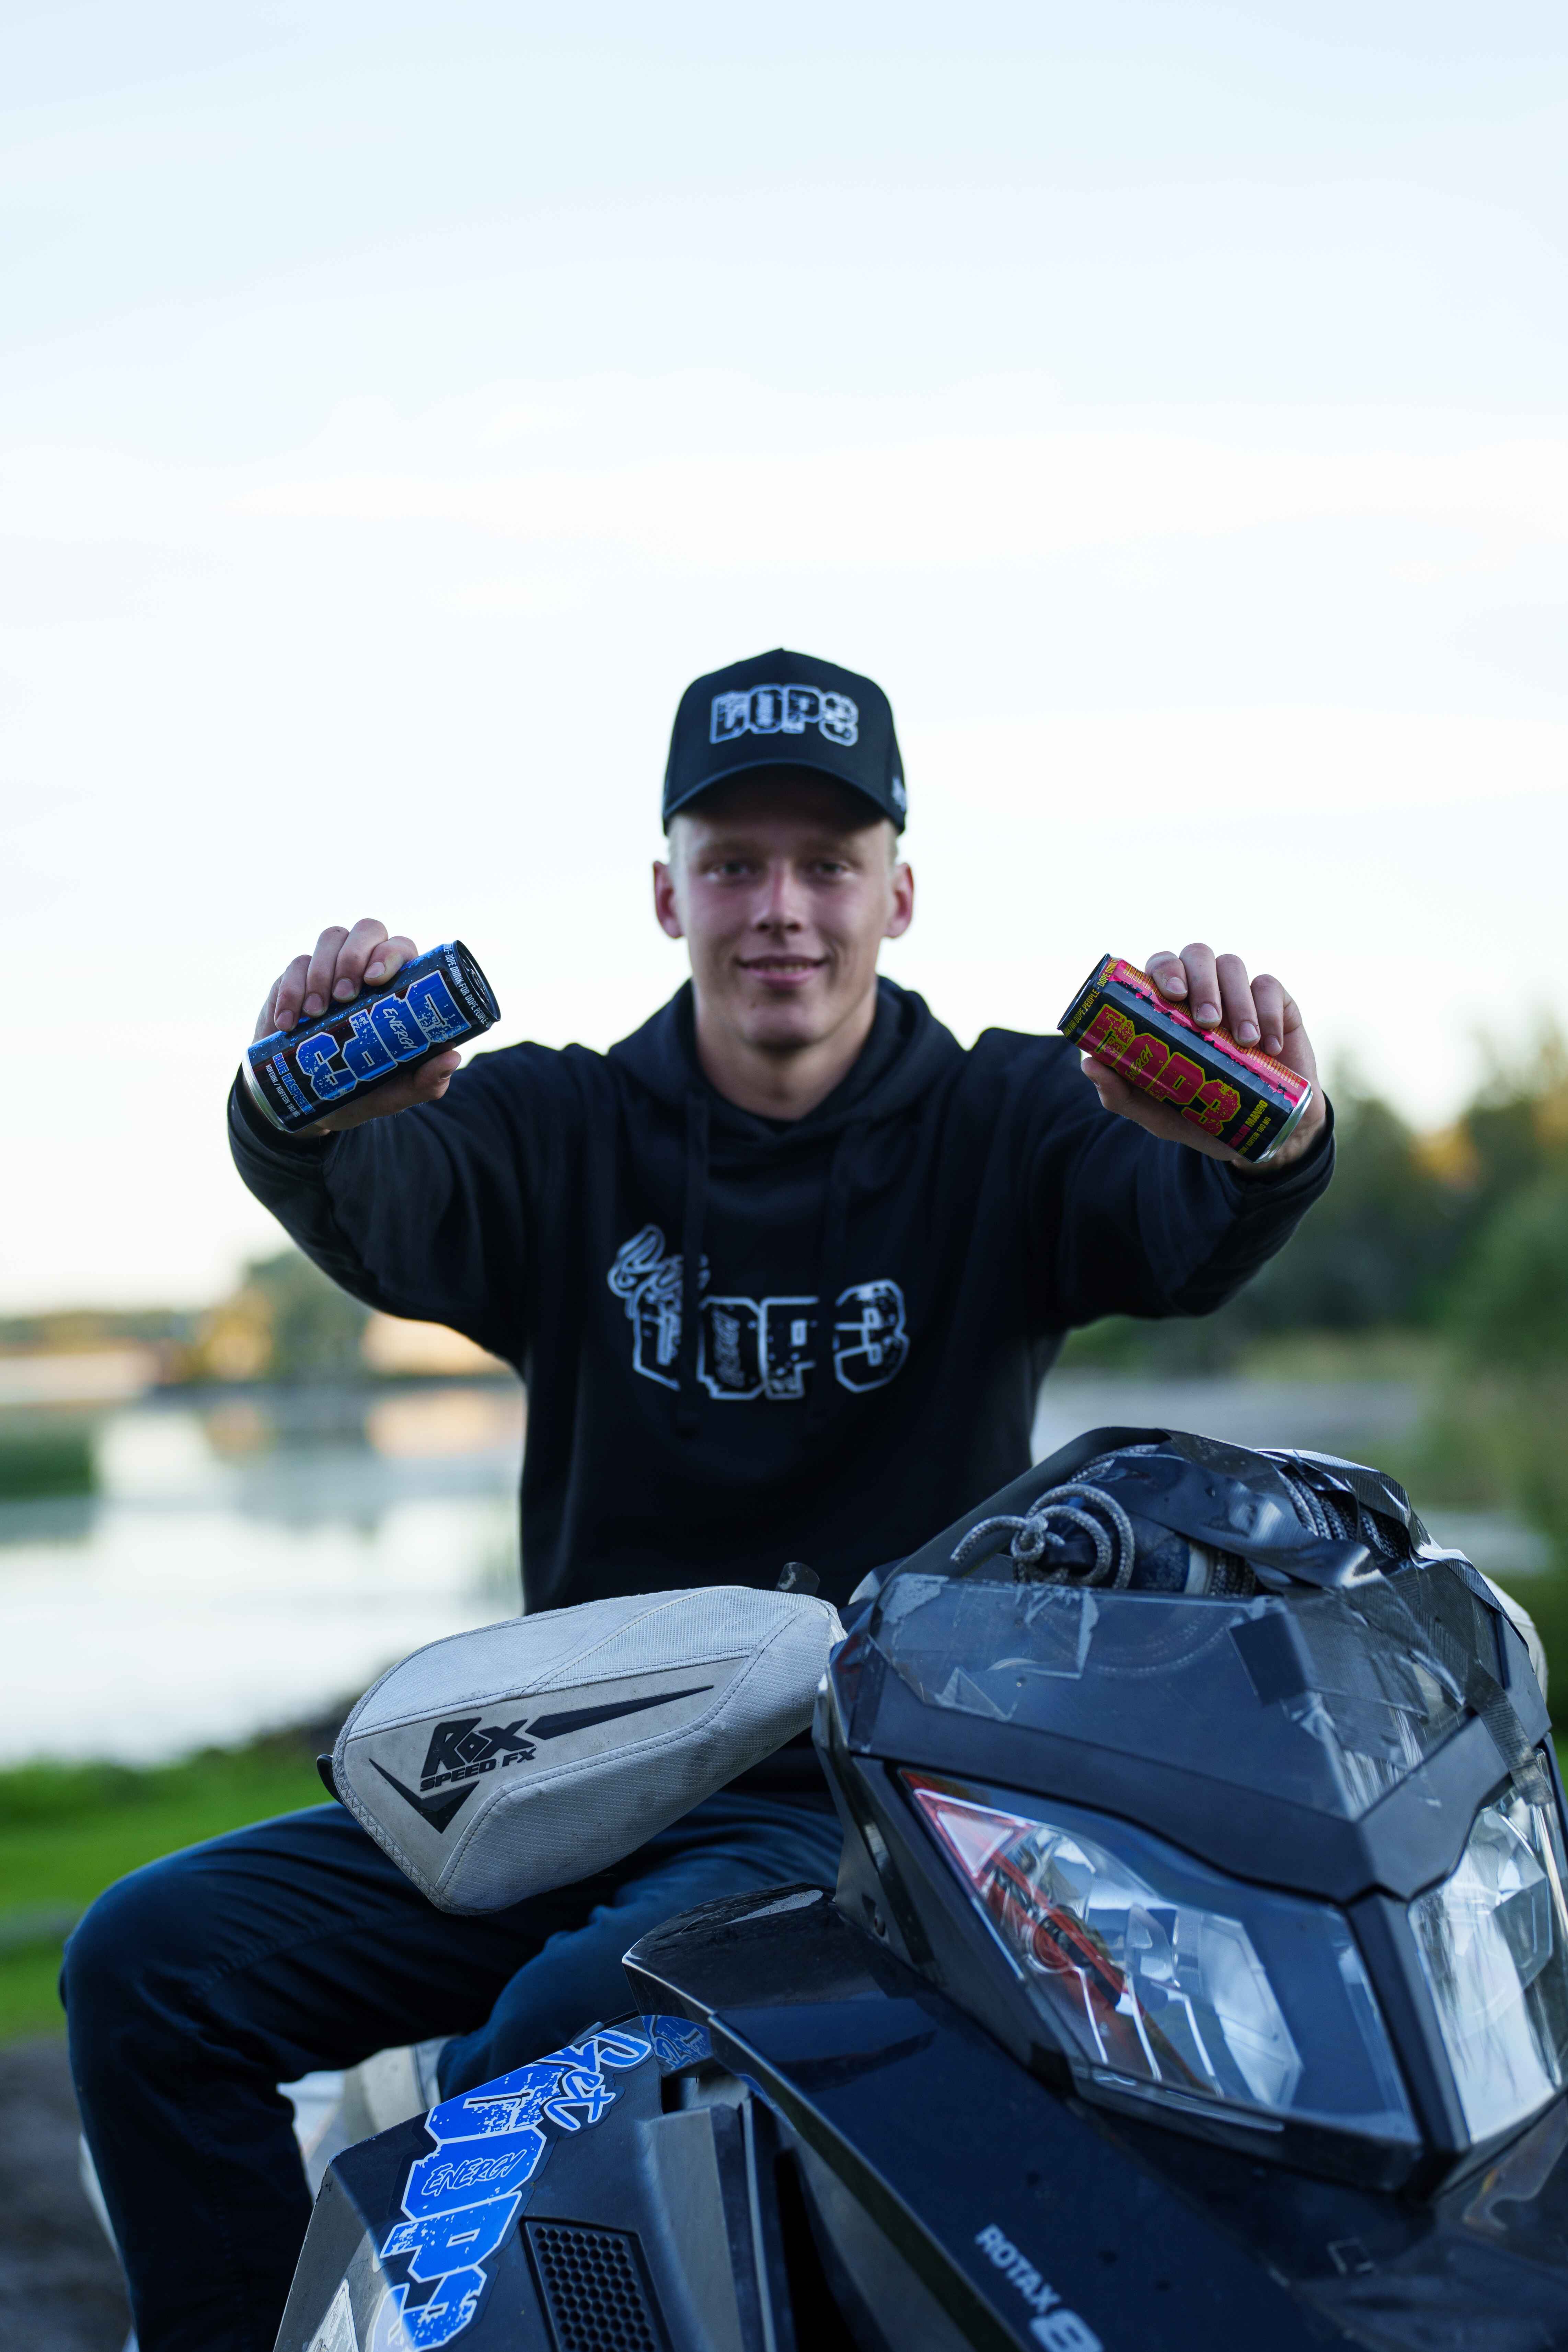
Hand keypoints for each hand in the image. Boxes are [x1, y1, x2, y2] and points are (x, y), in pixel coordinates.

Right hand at [252, 920, 461, 1132]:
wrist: (309, 1102)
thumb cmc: (361, 1089)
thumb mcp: (395, 1092)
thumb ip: (425, 1081)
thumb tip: (452, 1059)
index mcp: (397, 986)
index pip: (400, 948)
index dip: (389, 953)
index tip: (375, 980)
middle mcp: (366, 968)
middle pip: (367, 930)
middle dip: (353, 956)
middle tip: (344, 997)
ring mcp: (330, 969)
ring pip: (330, 939)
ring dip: (321, 973)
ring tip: (315, 1014)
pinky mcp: (296, 979)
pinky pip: (294, 965)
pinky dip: (289, 992)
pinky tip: (288, 1023)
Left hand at [1080, 942, 1325, 1172]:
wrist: (1262, 1135)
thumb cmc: (1202, 1115)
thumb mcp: (1157, 1113)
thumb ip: (1121, 1094)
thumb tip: (1088, 1063)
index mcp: (1170, 1006)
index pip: (1161, 967)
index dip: (1165, 969)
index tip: (1172, 995)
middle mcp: (1203, 991)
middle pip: (1197, 954)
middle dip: (1201, 981)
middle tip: (1207, 1021)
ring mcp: (1239, 994)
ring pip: (1233, 965)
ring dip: (1237, 999)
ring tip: (1243, 1042)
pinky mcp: (1276, 1004)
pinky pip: (1270, 987)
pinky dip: (1268, 1012)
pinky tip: (1268, 1046)